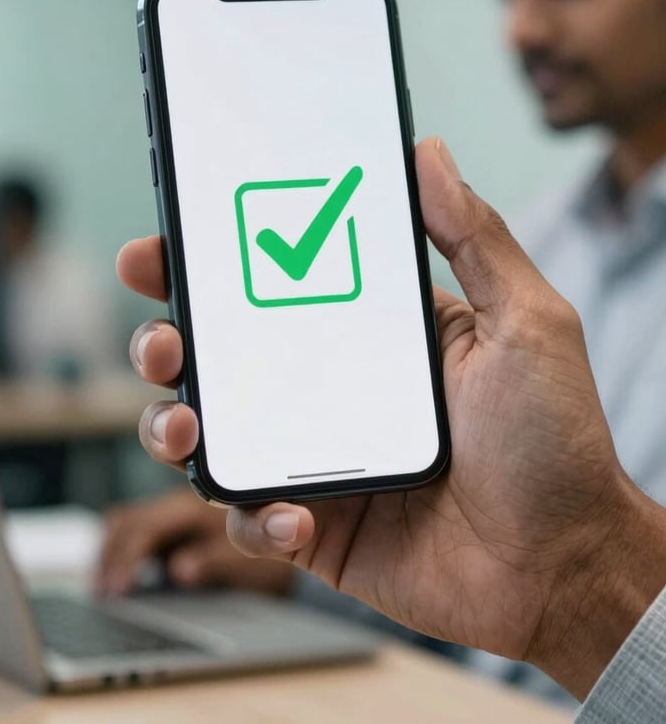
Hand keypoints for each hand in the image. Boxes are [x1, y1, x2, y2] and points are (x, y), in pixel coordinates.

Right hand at [118, 137, 665, 698]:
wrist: (562, 567)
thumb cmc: (555, 445)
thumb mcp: (524, 324)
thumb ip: (475, 238)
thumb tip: (430, 156)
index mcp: (372, 336)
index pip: (274, 285)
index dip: (210, 264)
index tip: (166, 244)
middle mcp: (332, 392)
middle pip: (220, 357)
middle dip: (165, 341)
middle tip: (161, 341)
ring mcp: (317, 460)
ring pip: (214, 434)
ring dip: (173, 426)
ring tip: (183, 427)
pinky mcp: (314, 527)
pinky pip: (250, 517)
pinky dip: (252, 516)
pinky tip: (290, 516)